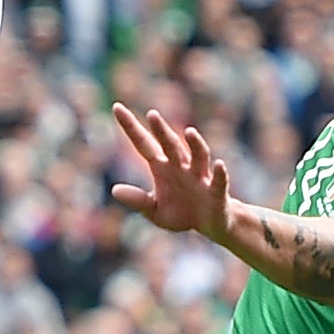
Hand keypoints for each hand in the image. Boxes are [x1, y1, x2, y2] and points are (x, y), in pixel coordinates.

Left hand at [107, 104, 233, 240]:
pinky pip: (218, 181)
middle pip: (170, 145)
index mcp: (162, 167)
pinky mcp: (216, 192)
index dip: (131, 127)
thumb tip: (114, 190)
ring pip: (198, 156)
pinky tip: (219, 164)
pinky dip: (219, 173)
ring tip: (189, 132)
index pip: (144, 143)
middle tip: (152, 114)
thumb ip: (138, 200)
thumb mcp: (154, 210)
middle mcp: (181, 167)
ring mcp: (200, 177)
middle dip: (162, 131)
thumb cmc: (182, 213)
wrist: (211, 225)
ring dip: (195, 144)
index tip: (116, 107)